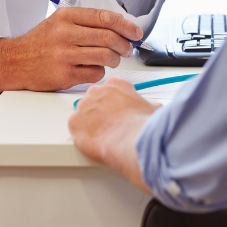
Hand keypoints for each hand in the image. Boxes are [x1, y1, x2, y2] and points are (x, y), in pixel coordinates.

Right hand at [0, 7, 143, 92]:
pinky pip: (95, 74)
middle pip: (109, 38)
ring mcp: (64, 55)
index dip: (126, 26)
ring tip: (112, 60)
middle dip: (124, 45)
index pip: (105, 18)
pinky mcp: (64, 75)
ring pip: (105, 57)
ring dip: (115, 60)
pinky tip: (93, 69)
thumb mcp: (60, 22)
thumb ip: (87, 23)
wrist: (14, 62)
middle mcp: (65, 34)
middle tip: (127, 49)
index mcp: (66, 16)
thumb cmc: (41, 42)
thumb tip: (121, 28)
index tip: (136, 32)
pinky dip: (100, 72)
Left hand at [69, 77, 159, 193]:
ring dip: (90, 122)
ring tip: (103, 135)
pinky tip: (94, 140)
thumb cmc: (141, 125)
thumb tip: (151, 108)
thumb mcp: (152, 108)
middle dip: (101, 110)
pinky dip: (82, 133)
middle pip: (95, 99)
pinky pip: (75, 126)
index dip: (115, 102)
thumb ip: (146, 104)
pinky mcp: (73, 122)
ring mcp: (83, 106)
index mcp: (115, 84)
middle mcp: (96, 91)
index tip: (118, 111)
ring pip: (84, 113)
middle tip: (111, 125)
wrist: (129, 141)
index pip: (110, 89)